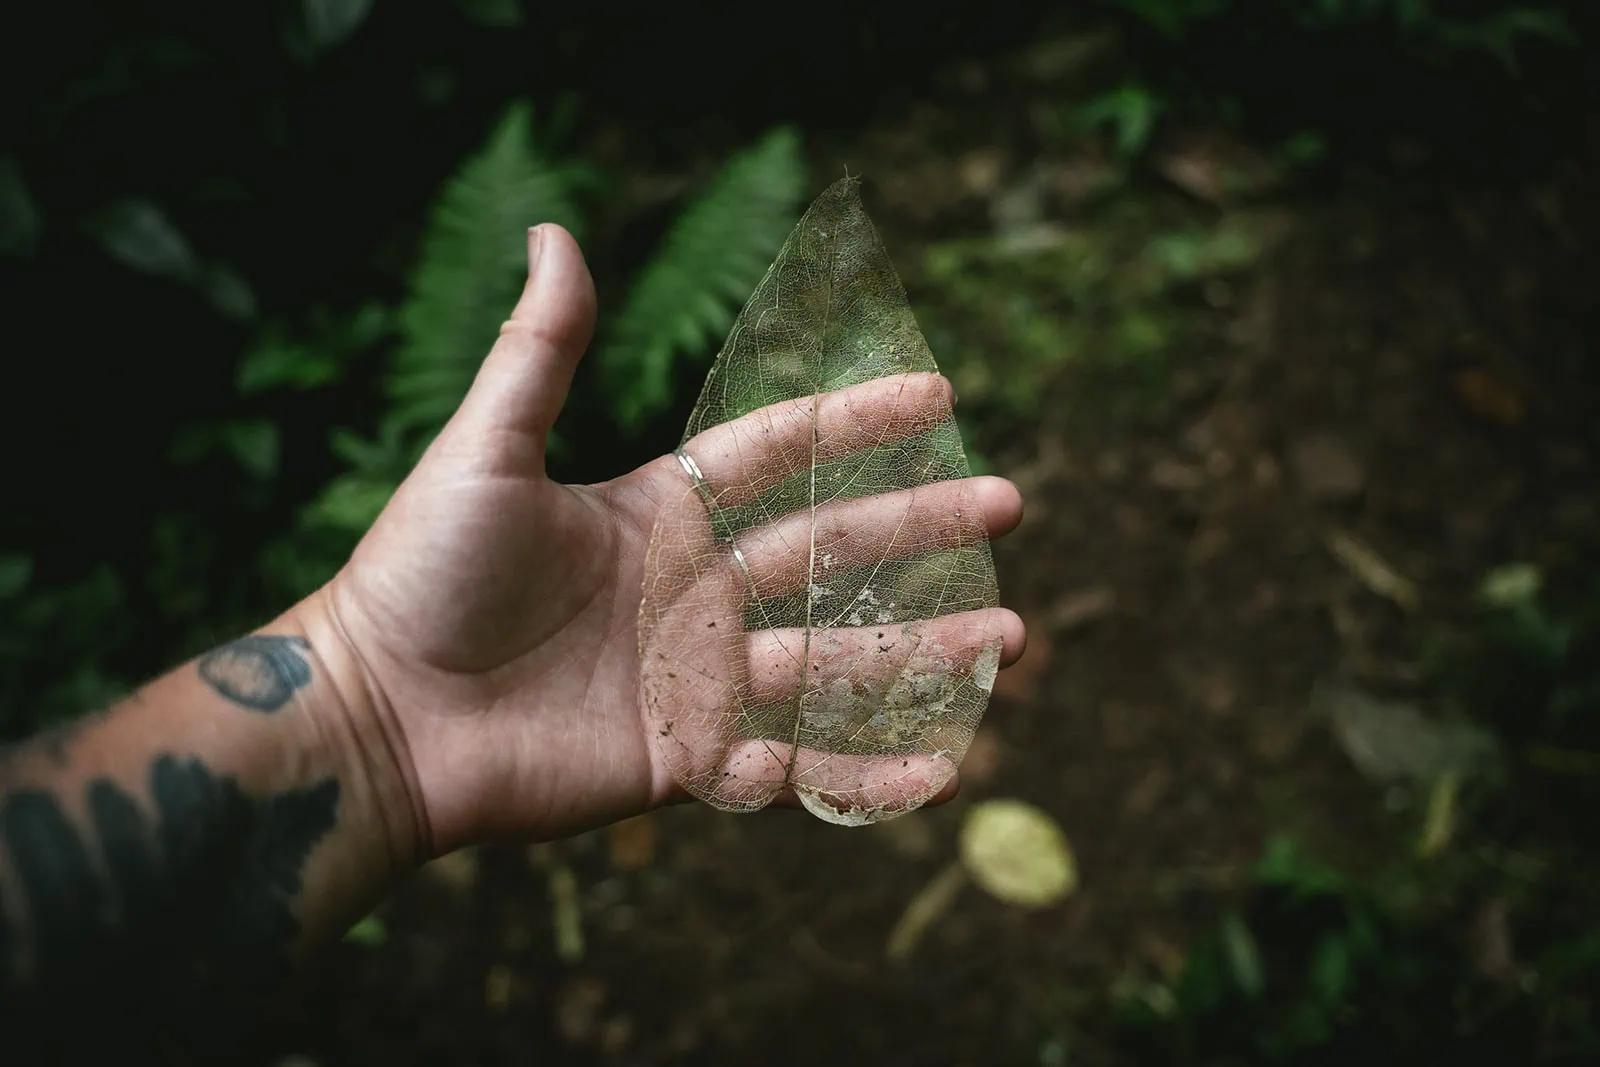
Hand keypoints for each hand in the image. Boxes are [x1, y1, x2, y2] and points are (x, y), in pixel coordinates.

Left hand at [317, 225, 1026, 857]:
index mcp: (655, 513)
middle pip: (830, 551)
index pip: (778, 455)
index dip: (855, 423)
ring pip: (832, 657)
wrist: (378, 715)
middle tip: (1008, 506)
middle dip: (920, 529)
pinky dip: (862, 766)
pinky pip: (791, 762)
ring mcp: (692, 677)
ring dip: (921, 648)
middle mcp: (688, 591)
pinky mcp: (682, 759)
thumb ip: (540, 351)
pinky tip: (938, 760)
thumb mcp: (485, 451)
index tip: (936, 394)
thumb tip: (558, 230)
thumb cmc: (419, 574)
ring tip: (1009, 639)